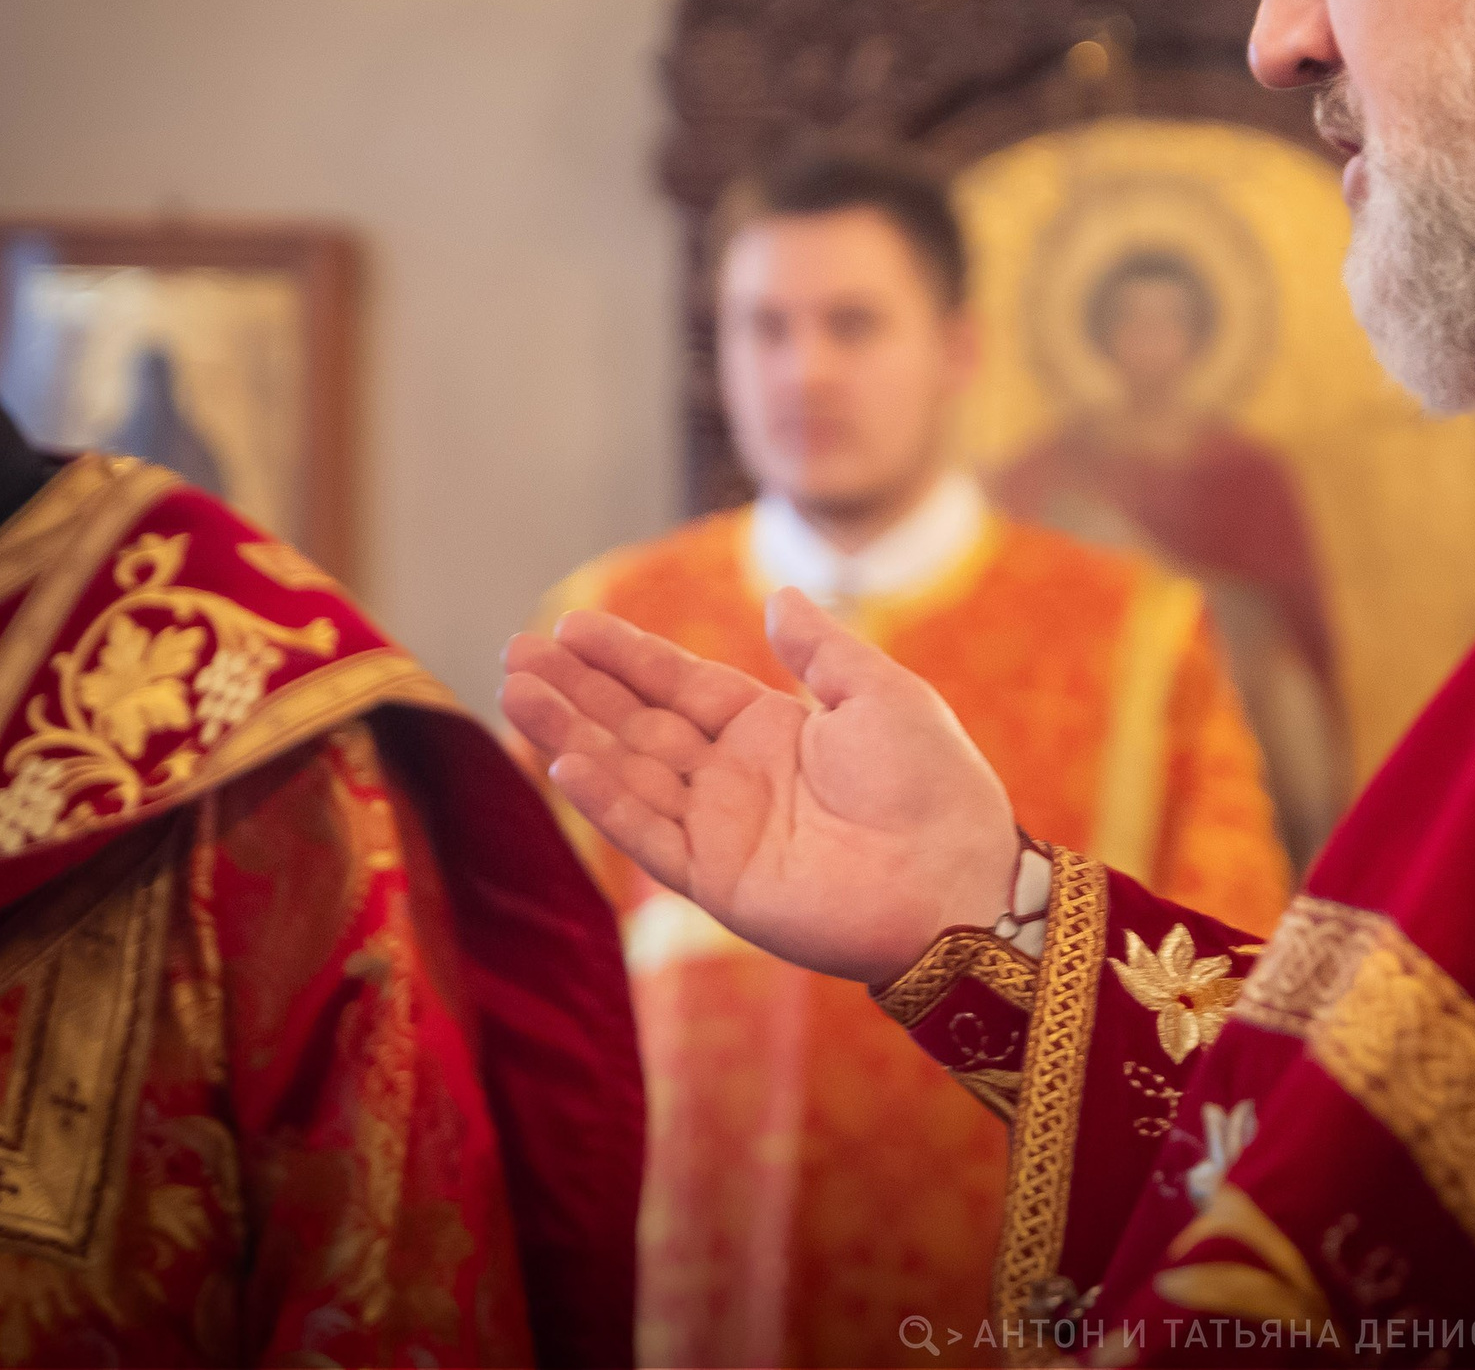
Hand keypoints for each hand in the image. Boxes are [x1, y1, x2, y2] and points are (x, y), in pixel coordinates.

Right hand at [498, 591, 1020, 983]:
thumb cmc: (935, 785)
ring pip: (629, 774)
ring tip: (516, 691)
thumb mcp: (881, 694)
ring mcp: (721, 830)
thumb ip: (820, 649)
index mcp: (772, 730)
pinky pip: (650, 835)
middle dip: (577, 690)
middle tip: (516, 651)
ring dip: (572, 735)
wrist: (958, 879)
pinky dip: (607, 800)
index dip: (625, 657)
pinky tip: (564, 762)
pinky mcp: (718, 882)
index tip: (569, 624)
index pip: (679, 686)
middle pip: (638, 725)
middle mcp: (735, 778)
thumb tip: (778, 593)